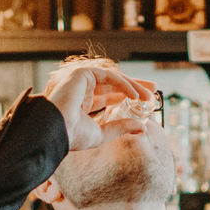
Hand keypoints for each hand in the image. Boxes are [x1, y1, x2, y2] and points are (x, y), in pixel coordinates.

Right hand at [42, 60, 156, 151]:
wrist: (56, 131)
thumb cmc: (72, 136)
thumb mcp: (102, 133)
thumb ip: (120, 127)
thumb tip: (142, 128)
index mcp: (84, 104)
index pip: (110, 95)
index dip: (128, 96)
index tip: (144, 101)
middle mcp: (83, 90)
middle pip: (115, 84)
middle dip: (135, 86)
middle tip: (153, 91)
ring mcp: (82, 81)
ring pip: (114, 78)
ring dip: (134, 85)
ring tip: (149, 95)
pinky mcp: (83, 74)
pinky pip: (109, 76)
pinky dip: (124, 84)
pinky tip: (135, 95)